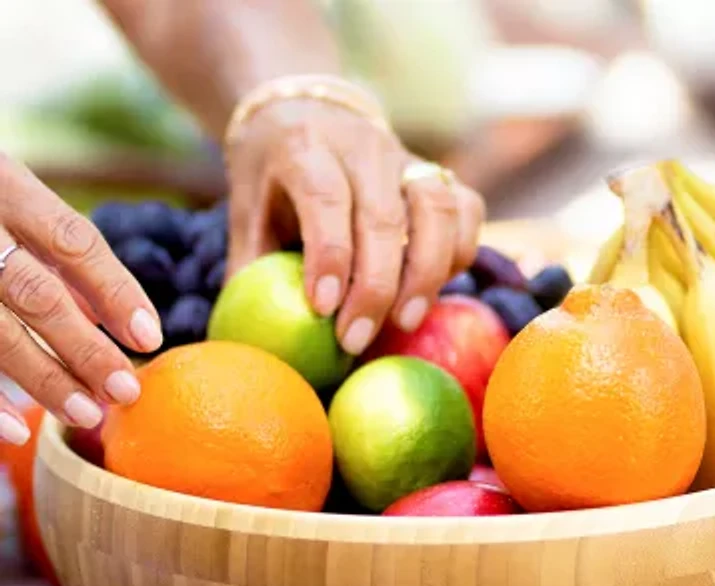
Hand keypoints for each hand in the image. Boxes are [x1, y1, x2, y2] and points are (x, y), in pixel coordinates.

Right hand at [0, 153, 162, 444]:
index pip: (74, 240)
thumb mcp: (12, 203)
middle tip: (126, 391)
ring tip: (87, 414)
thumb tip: (110, 314)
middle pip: (36, 293)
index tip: (149, 338)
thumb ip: (57, 253)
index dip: (116, 291)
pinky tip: (16, 430)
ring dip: (44, 379)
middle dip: (86, 348)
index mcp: (4, 184)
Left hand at [225, 97, 485, 354]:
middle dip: (374, 287)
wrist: (307, 112)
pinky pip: (466, 208)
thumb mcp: (245, 211)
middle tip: (355, 340)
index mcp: (304, 147)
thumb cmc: (272, 176)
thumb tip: (251, 338)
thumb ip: (249, 266)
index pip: (325, 196)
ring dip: (427, 273)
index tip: (322, 308)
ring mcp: (406, 157)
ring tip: (404, 322)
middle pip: (384, 216)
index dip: (329, 254)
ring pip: (436, 208)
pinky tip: (435, 287)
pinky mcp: (435, 172)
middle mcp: (362, 146)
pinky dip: (460, 251)